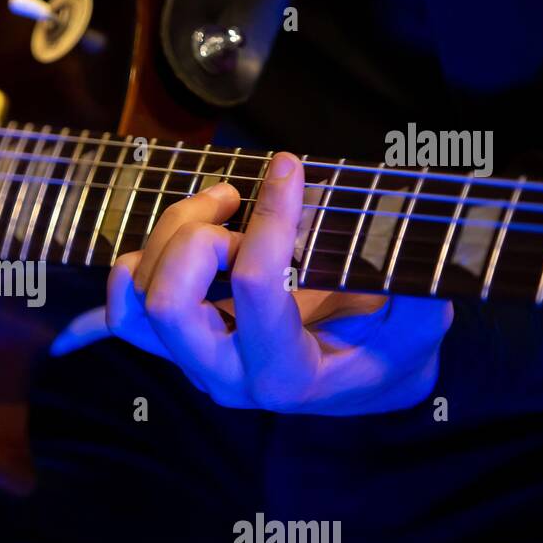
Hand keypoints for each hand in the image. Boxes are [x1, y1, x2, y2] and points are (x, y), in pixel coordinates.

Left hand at [55, 153, 453, 414]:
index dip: (272, 216)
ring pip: (135, 298)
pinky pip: (120, 310)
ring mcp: (191, 361)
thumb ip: (414, 291)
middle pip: (164, 303)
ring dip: (166, 235)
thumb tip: (396, 250)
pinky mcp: (174, 342)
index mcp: (285, 376)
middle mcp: (224, 376)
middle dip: (193, 237)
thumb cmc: (394, 342)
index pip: (254, 287)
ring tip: (222, 202)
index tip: (291, 166)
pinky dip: (133, 263)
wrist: (365, 376)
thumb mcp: (422, 320)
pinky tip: (185, 229)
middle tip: (238, 203)